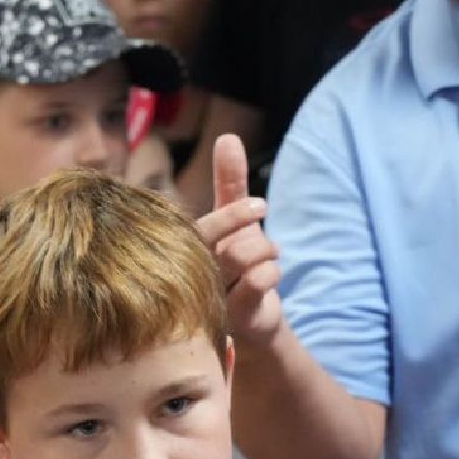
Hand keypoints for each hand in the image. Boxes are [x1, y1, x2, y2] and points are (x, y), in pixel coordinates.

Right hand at [196, 134, 283, 345]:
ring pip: (239, 256)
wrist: (252, 322)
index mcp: (186, 246)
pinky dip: (271, 272)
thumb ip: (229, 182)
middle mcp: (189, 270)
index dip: (232, 212)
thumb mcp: (236, 223)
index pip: (199, 223)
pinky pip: (256, 282)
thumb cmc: (239, 266)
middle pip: (214, 236)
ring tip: (271, 253)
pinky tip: (270, 276)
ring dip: (264, 248)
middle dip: (242, 221)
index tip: (262, 205)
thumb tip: (227, 137)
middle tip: (263, 211)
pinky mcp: (232, 316)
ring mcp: (208, 295)